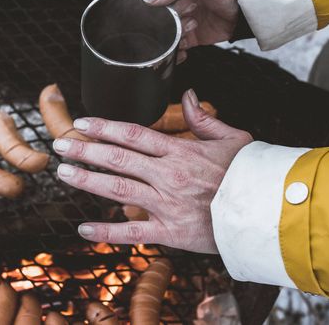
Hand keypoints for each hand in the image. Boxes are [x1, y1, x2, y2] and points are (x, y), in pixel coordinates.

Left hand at [51, 89, 251, 253]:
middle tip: (60, 145)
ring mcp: (167, 204)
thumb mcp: (232, 138)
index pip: (134, 134)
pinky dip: (106, 232)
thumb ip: (204, 118)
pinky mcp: (170, 232)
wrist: (268, 212)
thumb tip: (187, 95)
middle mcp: (169, 175)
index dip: (104, 127)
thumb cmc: (250, 174)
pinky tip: (83, 229)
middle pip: (118, 158)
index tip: (83, 122)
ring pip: (118, 189)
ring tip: (64, 173)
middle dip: (86, 150)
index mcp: (181, 151)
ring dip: (88, 180)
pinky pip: (132, 232)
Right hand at [141, 0, 238, 62]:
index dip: (157, 8)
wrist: (249, 5)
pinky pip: (175, 48)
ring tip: (192, 27)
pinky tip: (181, 52)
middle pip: (156, 21)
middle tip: (187, 17)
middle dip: (169, 24)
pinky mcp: (189, 36)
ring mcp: (180, 21)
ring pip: (165, 36)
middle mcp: (173, 3)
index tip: (174, 8)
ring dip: (174, 38)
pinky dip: (175, 54)